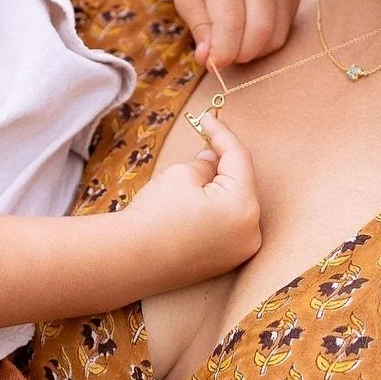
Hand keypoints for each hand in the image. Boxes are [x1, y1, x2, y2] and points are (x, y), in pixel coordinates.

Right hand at [123, 113, 260, 285]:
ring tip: (202, 162)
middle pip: (242, 183)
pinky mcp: (225, 261)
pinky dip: (218, 206)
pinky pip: (228, 224)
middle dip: (224, 159)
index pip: (239, 159)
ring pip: (236, 204)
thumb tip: (213, 160)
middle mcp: (250, 232)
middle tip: (206, 136)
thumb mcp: (182, 175)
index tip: (207, 117)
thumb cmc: (155, 215)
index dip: (222, 134)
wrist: (130, 260)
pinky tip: (201, 193)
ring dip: (222, 182)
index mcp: (243, 207)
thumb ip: (205, 163)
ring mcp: (240, 251)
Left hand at [172, 0, 298, 67]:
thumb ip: (200, 29)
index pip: (231, 20)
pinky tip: (247, 33)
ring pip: (276, 36)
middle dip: (239, 54)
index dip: (223, 50)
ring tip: (232, 43)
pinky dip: (265, 43)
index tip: (212, 65)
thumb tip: (210, 61)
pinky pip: (284, 33)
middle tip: (221, 57)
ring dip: (253, 52)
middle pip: (260, 30)